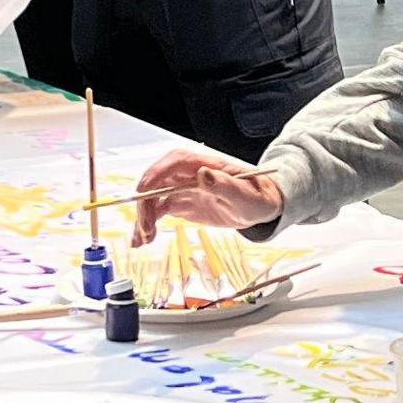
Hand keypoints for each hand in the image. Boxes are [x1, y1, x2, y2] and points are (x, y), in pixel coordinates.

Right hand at [130, 151, 283, 243]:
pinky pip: (158, 212)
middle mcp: (188, 174)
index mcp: (204, 164)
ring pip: (154, 198)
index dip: (156, 176)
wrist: (260, 207)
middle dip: (146, 203)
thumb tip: (202, 174)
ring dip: (143, 217)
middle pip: (157, 181)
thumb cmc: (257, 197)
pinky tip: (142, 240)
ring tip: (142, 239)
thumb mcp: (246, 194)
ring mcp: (183, 189)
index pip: (173, 163)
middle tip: (146, 228)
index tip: (144, 194)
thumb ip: (225, 185)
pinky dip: (148, 224)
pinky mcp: (181, 204)